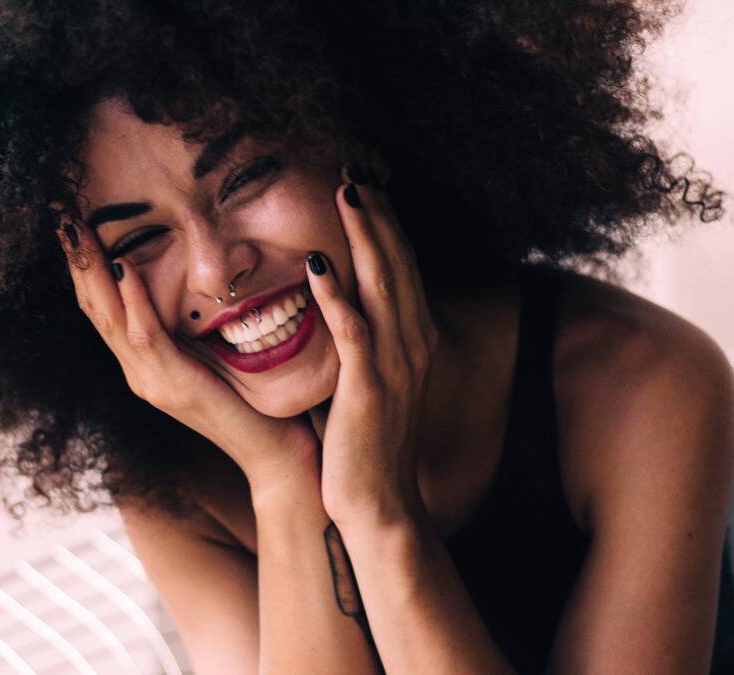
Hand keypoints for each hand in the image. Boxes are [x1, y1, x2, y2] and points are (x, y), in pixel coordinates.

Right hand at [55, 219, 319, 488]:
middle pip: (92, 307)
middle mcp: (138, 372)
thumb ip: (197, 325)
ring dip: (92, 270)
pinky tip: (125, 267)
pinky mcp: (174, 386)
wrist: (276, 455)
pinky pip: (146, 337)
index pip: (101, 306)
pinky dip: (134, 301)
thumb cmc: (257, 402)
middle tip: (59, 211)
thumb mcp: (218, 355)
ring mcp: (151, 382)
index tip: (72, 219)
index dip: (83, 264)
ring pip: (108, 318)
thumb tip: (197, 277)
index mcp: (145, 363)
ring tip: (77, 228)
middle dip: (75, 258)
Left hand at [306, 166, 442, 524]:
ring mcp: (395, 364)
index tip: (365, 183)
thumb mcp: (374, 379)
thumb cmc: (368, 442)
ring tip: (346, 190)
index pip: (403, 265)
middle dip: (378, 212)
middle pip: (398, 262)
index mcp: (416, 338)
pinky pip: (353, 331)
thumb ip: (363, 339)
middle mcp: (414, 342)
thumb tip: (336, 301)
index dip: (386, 222)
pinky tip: (317, 262)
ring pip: (382, 284)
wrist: (379, 502)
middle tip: (355, 167)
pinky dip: (336, 294)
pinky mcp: (369, 387)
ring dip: (364, 235)